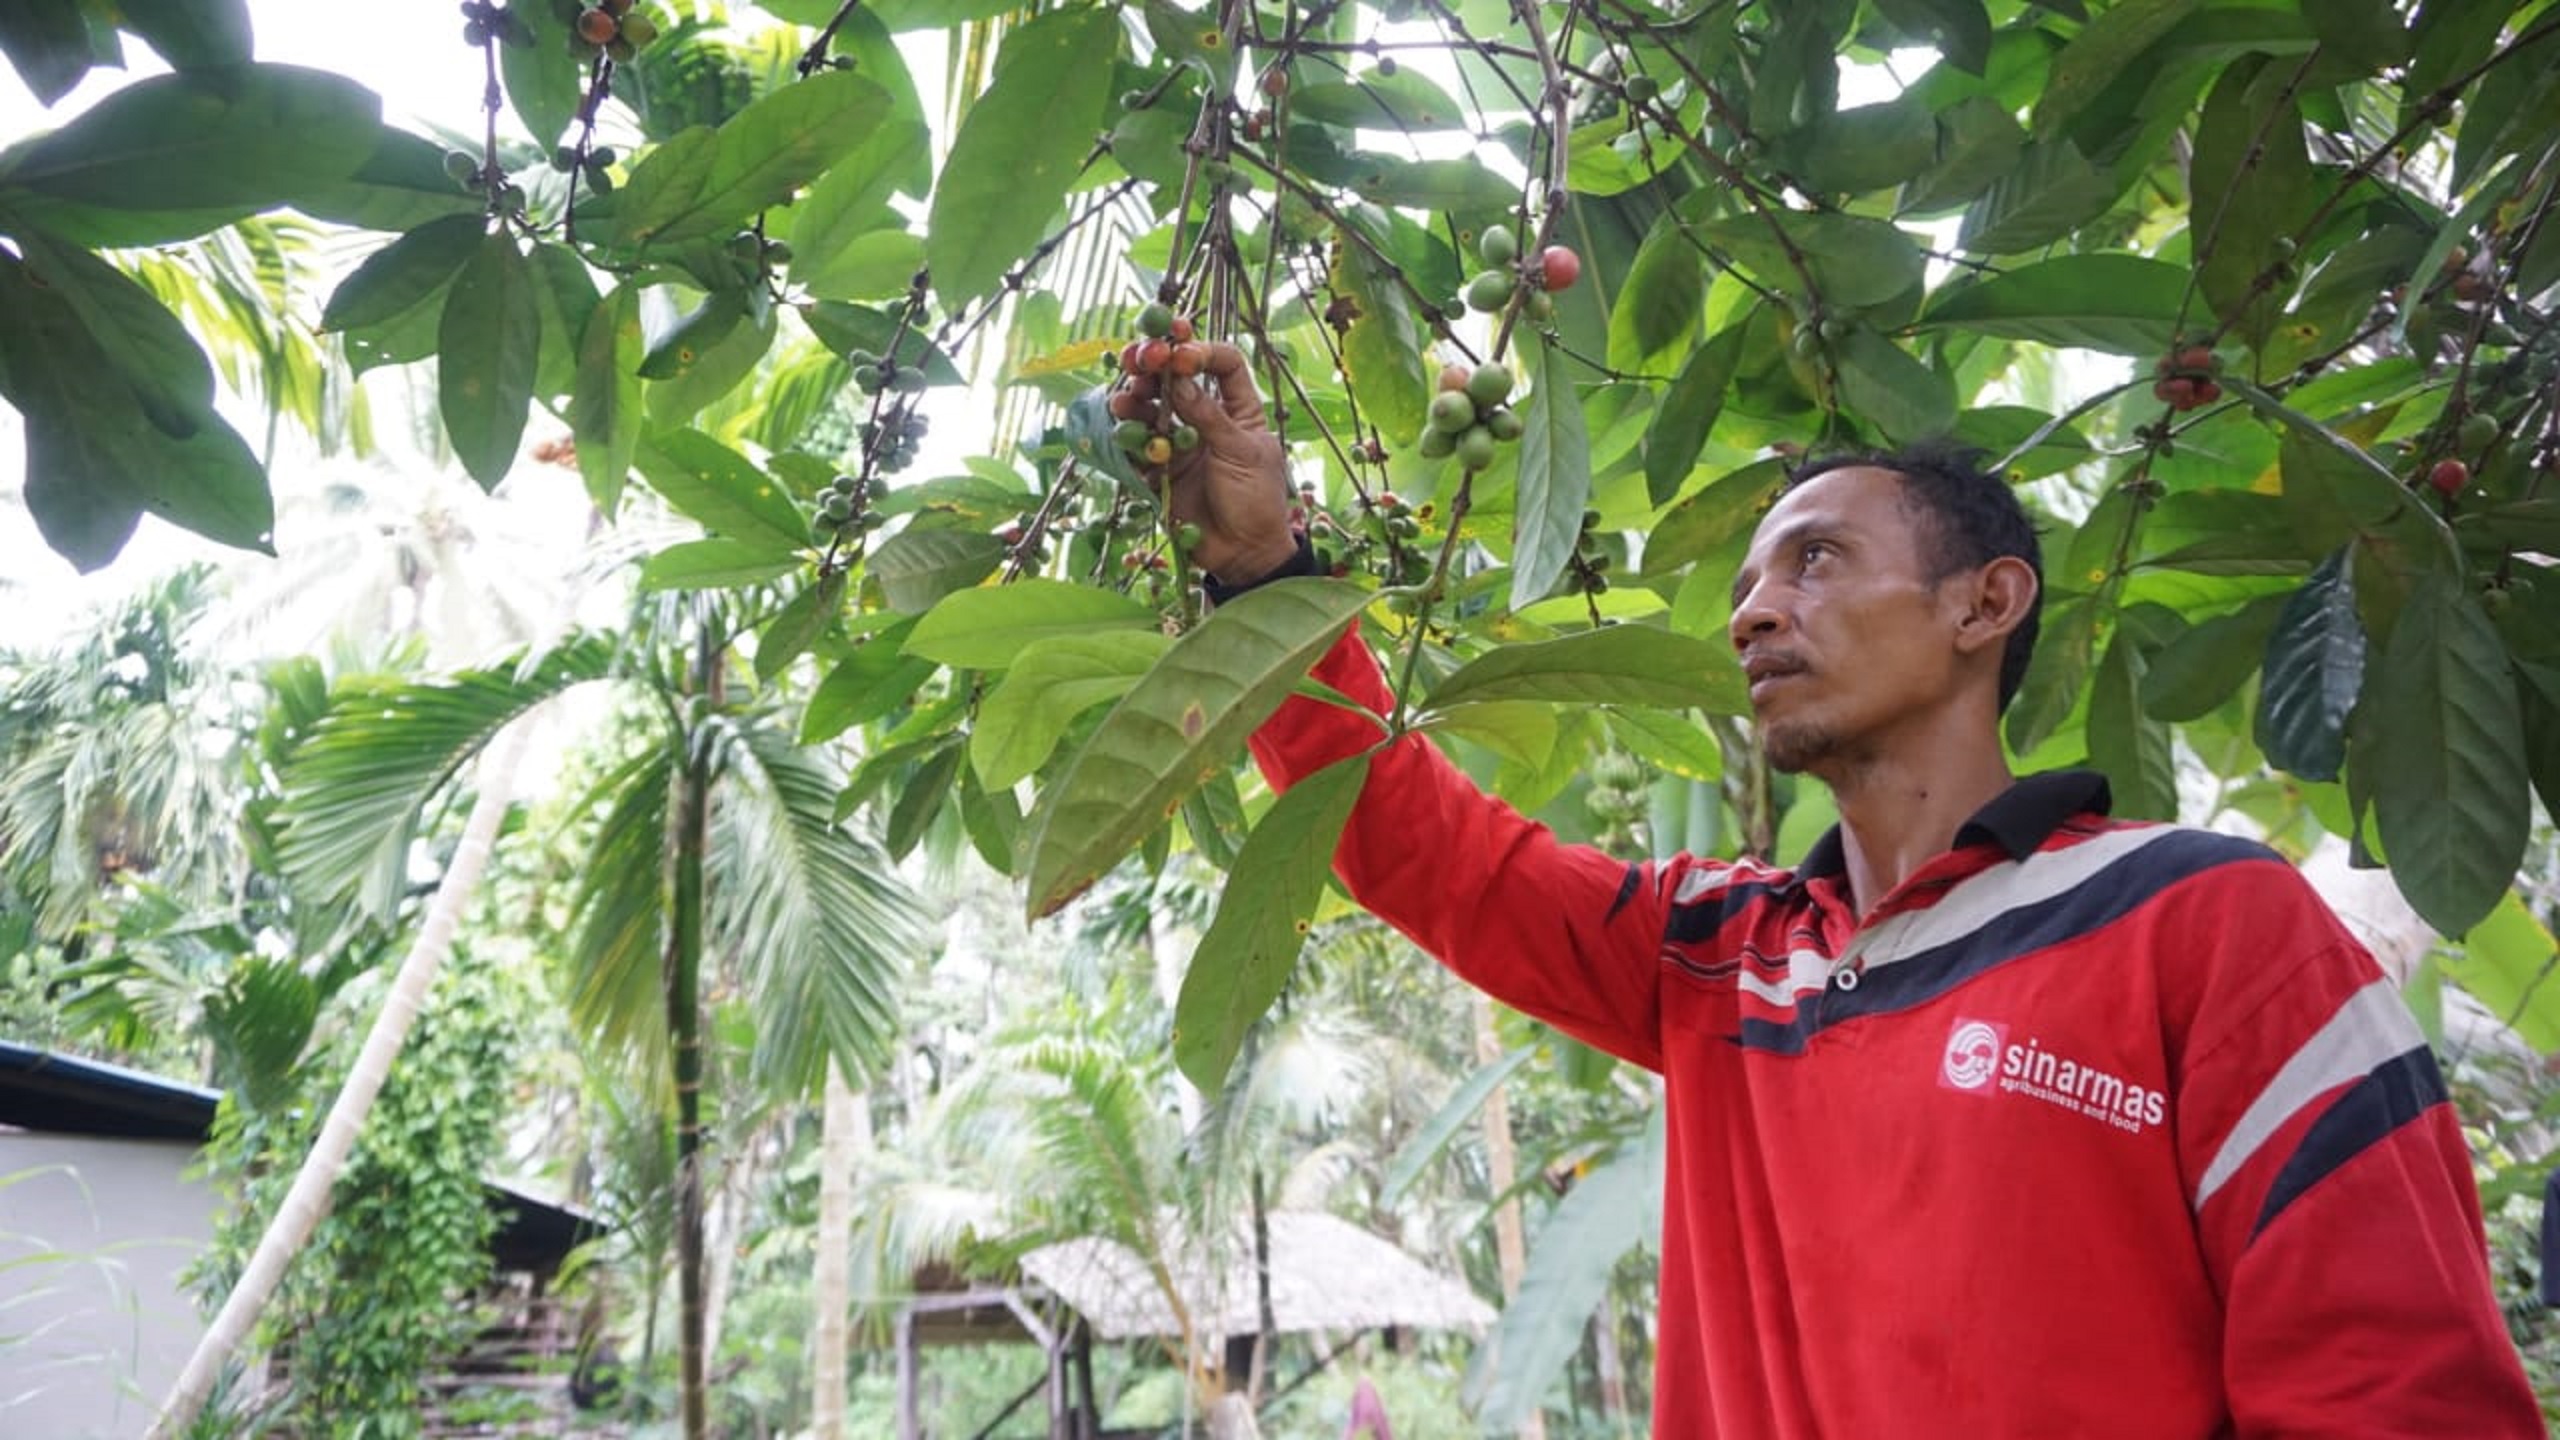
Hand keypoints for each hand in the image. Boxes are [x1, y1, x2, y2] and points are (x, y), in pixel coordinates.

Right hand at [1115, 341, 1297, 582]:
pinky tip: (1120, 430)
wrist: (1244, 554)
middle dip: (1154, 366)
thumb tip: (1178, 379)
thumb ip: (1208, 417)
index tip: (1181, 354)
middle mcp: (1205, 419)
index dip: (1202, 351)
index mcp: (1238, 409)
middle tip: (1136, 361)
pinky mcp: (1159, 469)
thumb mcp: (1241, 454)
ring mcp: (1180, 443)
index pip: (1223, 364)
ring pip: (1150, 410)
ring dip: (1134, 400)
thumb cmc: (1257, 501)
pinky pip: (1137, 447)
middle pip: (1175, 379)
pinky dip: (1127, 437)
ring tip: (1122, 400)